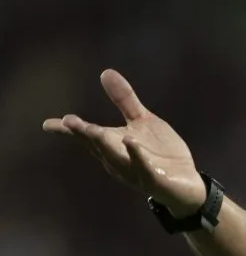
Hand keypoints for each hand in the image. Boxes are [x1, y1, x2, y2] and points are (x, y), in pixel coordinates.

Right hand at [43, 69, 206, 215]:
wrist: (188, 183)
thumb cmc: (161, 152)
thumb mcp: (144, 121)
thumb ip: (125, 100)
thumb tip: (105, 72)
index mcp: (113, 144)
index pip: (86, 136)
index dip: (68, 130)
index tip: (48, 124)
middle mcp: (119, 159)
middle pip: (97, 146)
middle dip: (83, 134)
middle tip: (68, 122)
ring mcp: (135, 171)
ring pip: (115, 158)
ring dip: (104, 145)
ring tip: (93, 130)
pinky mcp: (154, 179)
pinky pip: (143, 168)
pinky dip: (136, 155)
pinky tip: (130, 141)